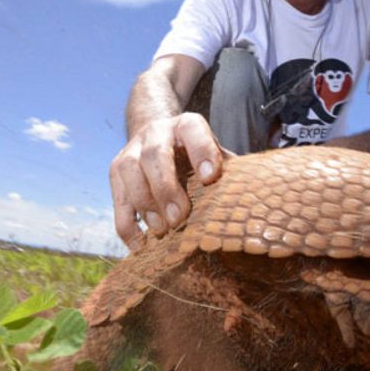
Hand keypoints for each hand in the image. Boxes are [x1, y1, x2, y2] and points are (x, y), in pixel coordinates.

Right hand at [110, 112, 223, 250]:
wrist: (158, 136)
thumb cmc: (196, 155)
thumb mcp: (215, 154)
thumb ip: (229, 172)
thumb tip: (254, 201)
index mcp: (186, 125)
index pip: (193, 131)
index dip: (201, 152)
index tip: (211, 178)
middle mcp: (155, 133)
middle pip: (154, 155)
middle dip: (165, 188)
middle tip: (178, 217)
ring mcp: (131, 151)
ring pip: (129, 173)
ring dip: (144, 205)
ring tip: (162, 231)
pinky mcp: (115, 172)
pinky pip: (117, 200)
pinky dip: (127, 226)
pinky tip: (140, 245)